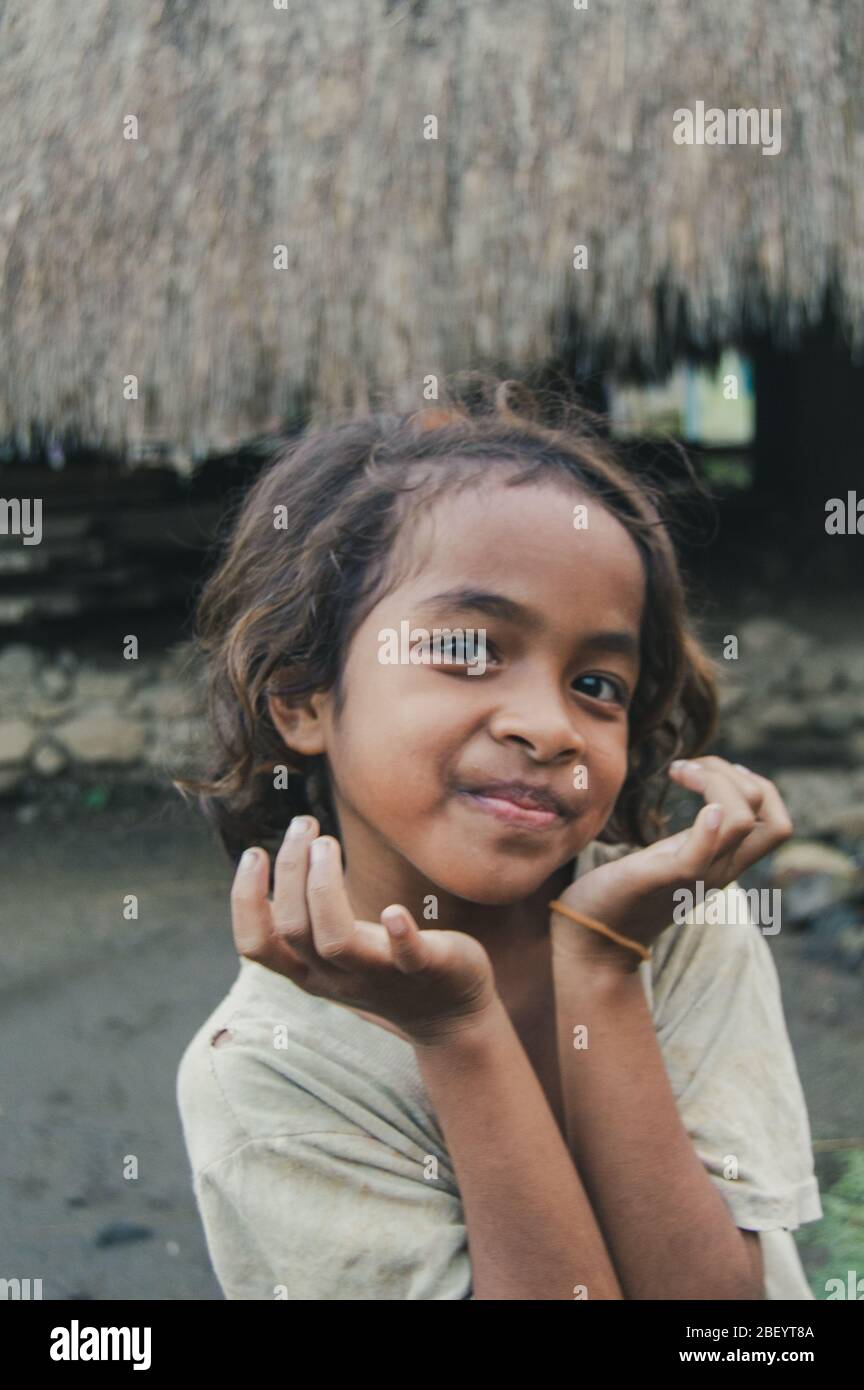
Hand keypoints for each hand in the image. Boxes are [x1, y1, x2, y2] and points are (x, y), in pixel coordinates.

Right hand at [230, 814, 497, 1045]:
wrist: (450, 1014)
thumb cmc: (382, 967)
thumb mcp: (332, 952)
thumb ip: (305, 922)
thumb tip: (273, 866)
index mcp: (309, 971)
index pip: (256, 945)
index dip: (245, 900)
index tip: (253, 853)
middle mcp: (336, 977)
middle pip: (293, 929)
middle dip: (289, 870)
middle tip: (303, 824)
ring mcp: (379, 976)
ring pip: (336, 941)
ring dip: (324, 888)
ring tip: (327, 843)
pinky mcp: (425, 970)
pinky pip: (408, 958)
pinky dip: (398, 935)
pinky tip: (393, 910)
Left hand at [551, 757, 793, 971]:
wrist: (594, 934)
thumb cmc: (627, 889)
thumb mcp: (675, 856)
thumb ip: (698, 837)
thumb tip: (708, 802)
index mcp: (726, 862)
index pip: (778, 825)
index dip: (759, 787)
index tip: (715, 771)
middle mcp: (722, 871)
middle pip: (777, 825)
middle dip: (739, 778)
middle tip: (690, 768)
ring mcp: (696, 877)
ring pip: (743, 822)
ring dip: (715, 781)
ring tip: (678, 772)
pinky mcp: (663, 880)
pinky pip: (699, 855)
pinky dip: (703, 823)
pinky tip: (683, 792)